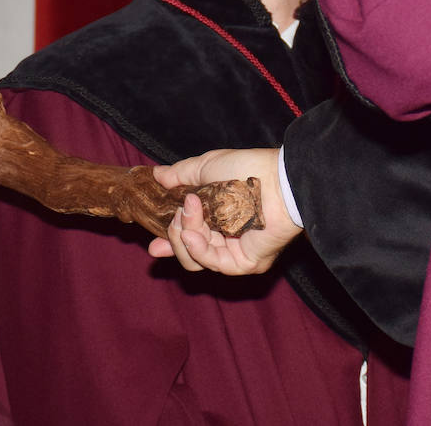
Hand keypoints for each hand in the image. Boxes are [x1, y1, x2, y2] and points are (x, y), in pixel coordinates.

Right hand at [147, 148, 300, 274]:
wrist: (276, 179)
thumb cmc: (245, 168)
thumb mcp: (205, 166)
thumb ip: (180, 175)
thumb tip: (157, 176)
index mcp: (215, 218)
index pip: (188, 237)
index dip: (169, 241)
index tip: (154, 244)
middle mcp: (224, 239)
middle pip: (187, 252)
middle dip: (173, 234)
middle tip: (177, 214)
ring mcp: (234, 252)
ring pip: (195, 260)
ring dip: (184, 236)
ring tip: (188, 213)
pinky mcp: (245, 262)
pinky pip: (214, 264)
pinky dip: (197, 249)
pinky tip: (191, 233)